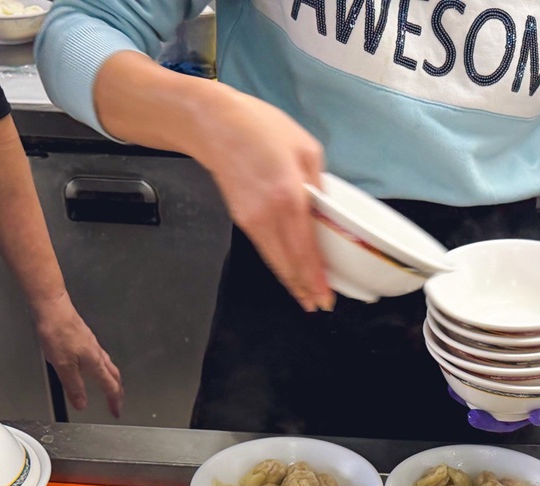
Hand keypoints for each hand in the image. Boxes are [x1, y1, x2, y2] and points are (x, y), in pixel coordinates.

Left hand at [32, 295, 123, 415]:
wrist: (53, 308)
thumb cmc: (58, 332)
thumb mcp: (63, 366)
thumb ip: (74, 386)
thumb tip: (82, 404)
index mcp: (94, 363)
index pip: (110, 386)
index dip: (114, 401)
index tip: (116, 411)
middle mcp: (97, 353)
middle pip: (114, 376)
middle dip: (118, 391)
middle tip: (117, 401)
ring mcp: (92, 344)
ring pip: (108, 365)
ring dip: (112, 378)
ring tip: (109, 387)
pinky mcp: (85, 337)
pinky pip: (100, 356)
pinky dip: (102, 367)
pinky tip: (92, 365)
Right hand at [198, 89, 332, 311]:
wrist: (213, 125)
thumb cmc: (260, 128)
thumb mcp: (305, 148)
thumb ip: (319, 183)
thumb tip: (325, 210)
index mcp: (289, 196)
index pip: (306, 249)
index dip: (316, 278)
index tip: (326, 297)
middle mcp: (270, 216)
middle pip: (289, 264)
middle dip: (304, 288)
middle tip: (318, 306)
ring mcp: (252, 220)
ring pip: (276, 261)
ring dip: (291, 281)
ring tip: (305, 298)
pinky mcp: (241, 220)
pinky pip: (265, 249)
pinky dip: (279, 265)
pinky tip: (288, 271)